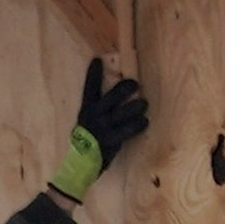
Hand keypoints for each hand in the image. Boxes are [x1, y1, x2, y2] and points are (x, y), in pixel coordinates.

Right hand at [50, 61, 151, 199]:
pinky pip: (128, 131)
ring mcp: (102, 129)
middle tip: (134, 83)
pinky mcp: (111, 141)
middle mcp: (93, 117)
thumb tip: (117, 95)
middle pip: (110, 98)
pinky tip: (145, 121)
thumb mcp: (88, 122)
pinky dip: (138, 125)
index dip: (93, 74)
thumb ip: (98, 110)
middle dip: (123, 89)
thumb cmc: (88, 140)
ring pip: (121, 114)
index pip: (89, 88)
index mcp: (86, 110)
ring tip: (144, 103)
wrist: (80, 164)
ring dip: (135, 107)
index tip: (97, 59)